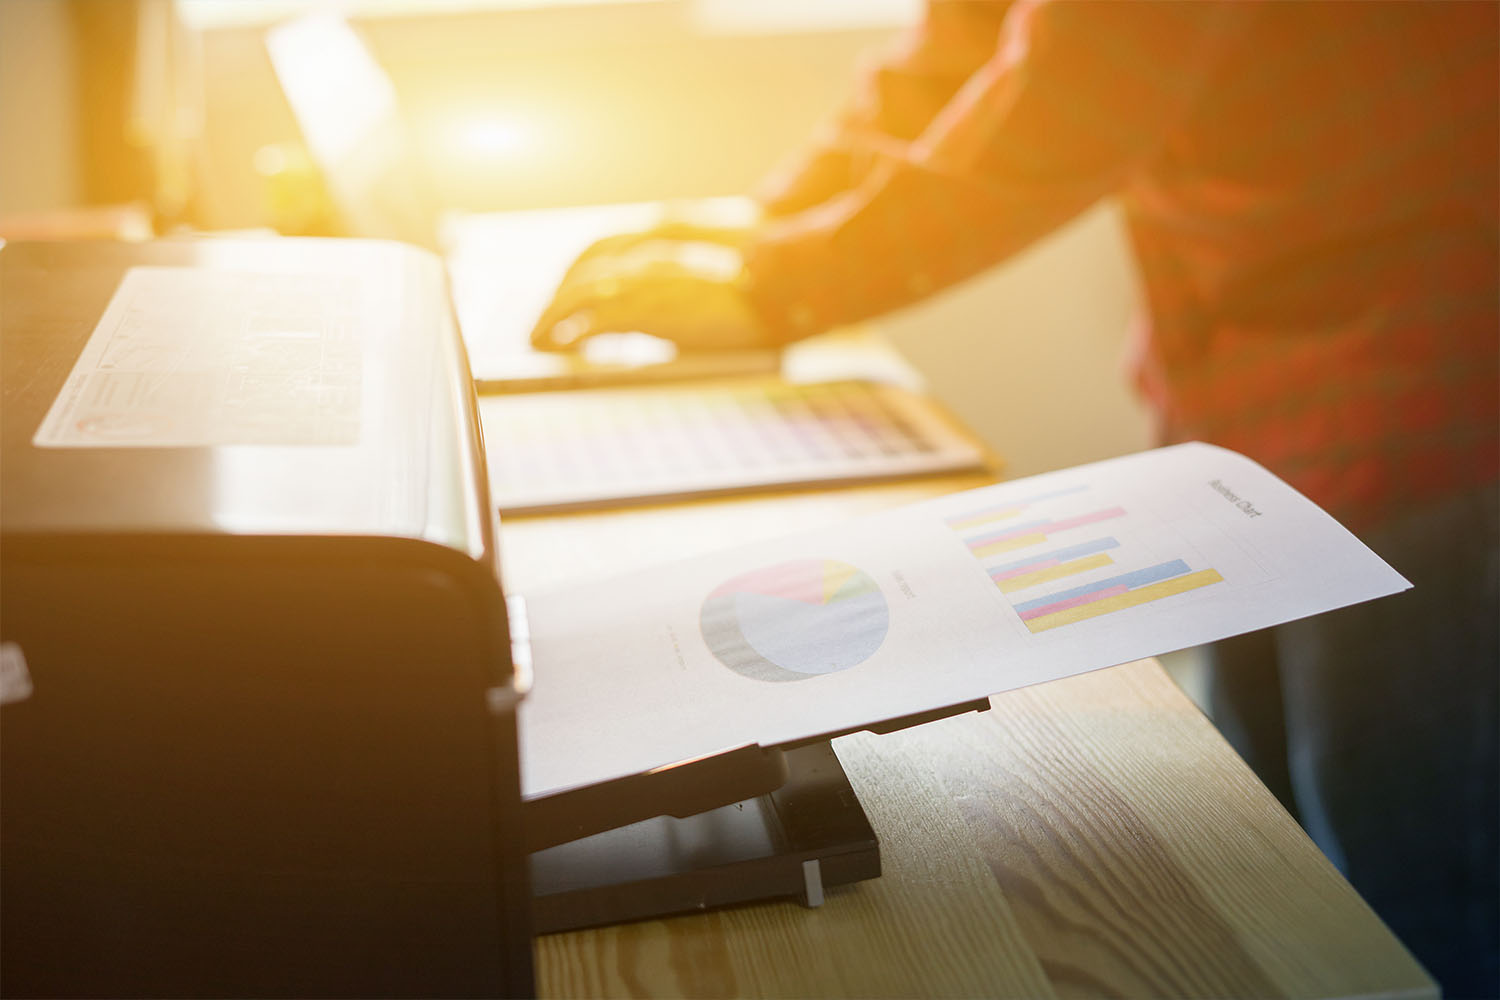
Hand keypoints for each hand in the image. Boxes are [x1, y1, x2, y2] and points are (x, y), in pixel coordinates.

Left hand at [530, 200, 776, 352]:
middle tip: (539, 325)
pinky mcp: (650, 309)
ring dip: (552, 318)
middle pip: (585, 270)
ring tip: (538, 340)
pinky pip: (596, 321)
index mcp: (664, 242)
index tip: (558, 297)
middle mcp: (649, 254)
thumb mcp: (711, 281)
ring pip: (581, 293)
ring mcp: (647, 280)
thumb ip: (678, 291)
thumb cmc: (757, 295)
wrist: (784, 293)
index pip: (601, 251)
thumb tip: (660, 323)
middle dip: (555, 299)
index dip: (573, 275)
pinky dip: (571, 333)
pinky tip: (560, 347)